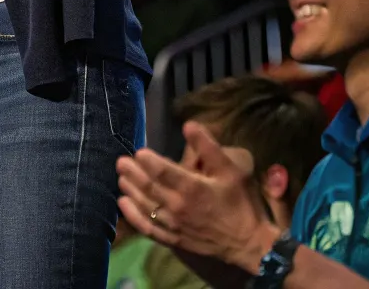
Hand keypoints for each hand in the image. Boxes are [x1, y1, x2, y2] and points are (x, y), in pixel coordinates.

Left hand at [116, 121, 277, 273]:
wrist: (249, 243)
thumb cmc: (239, 203)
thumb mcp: (230, 170)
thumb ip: (208, 147)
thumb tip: (188, 124)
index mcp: (191, 187)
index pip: (161, 171)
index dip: (147, 160)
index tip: (138, 151)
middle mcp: (178, 206)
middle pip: (148, 187)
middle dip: (132, 173)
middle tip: (121, 161)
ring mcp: (174, 225)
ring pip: (145, 206)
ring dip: (130, 190)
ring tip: (120, 178)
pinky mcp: (174, 239)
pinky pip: (148, 229)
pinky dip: (133, 216)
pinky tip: (123, 205)